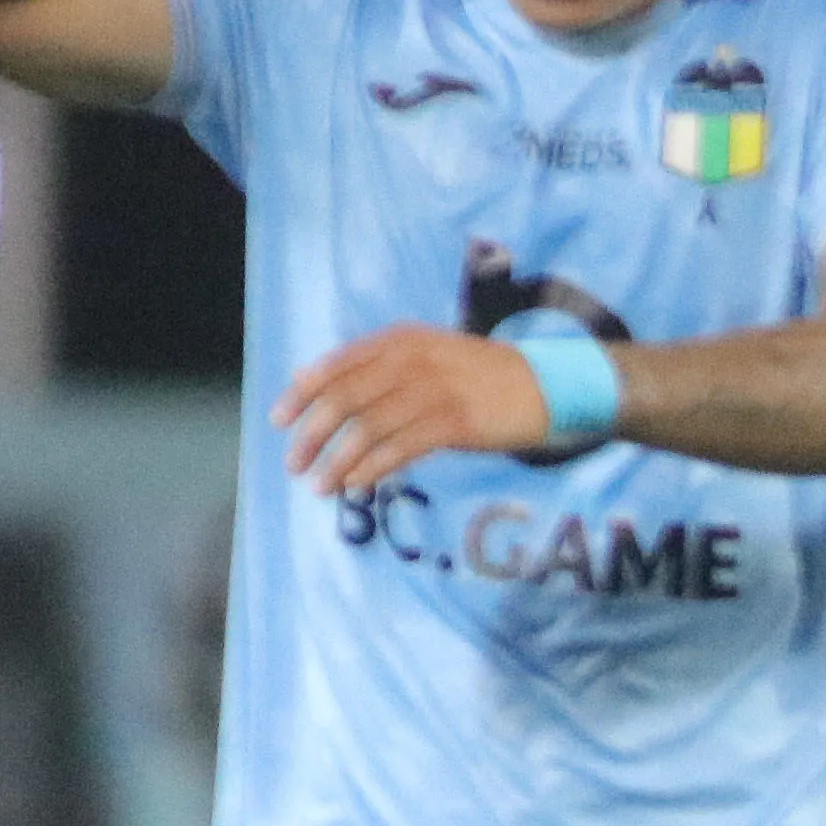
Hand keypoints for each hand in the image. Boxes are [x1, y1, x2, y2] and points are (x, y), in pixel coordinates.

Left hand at [274, 325, 562, 497]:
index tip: (279, 418)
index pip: (339, 363)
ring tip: (317, 485)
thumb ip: (384, 368)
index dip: (303, 391)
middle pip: (346, 396)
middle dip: (312, 432)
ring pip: (369, 426)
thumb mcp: (431, 357)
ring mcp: (435, 390)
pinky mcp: (456, 423)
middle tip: (292, 462)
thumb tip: (324, 390)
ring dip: (337, 459)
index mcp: (402, 340)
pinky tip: (355, 484)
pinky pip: (401, 447)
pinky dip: (372, 468)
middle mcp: (413, 360)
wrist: (545, 386)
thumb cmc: (483, 378)